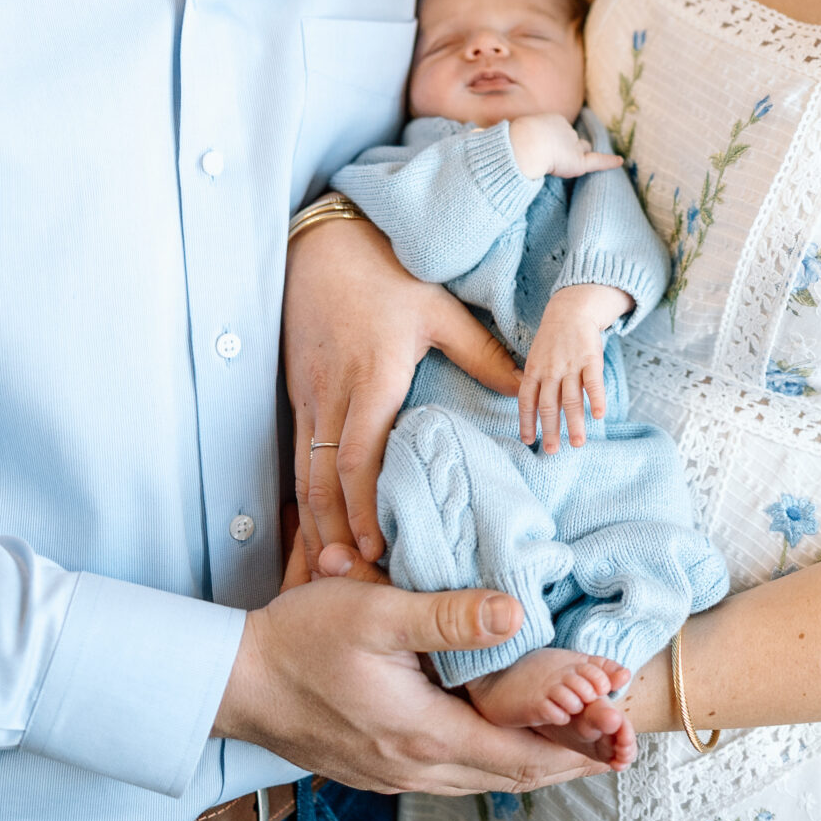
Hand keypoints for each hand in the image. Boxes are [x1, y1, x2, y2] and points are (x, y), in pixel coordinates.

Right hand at [213, 567, 608, 794]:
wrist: (234, 682)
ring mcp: (394, 774)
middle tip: (613, 749)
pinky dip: (490, 761)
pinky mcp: (378, 767)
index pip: (521, 759)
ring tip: (572, 747)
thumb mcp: (377, 613)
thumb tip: (516, 614)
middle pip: (509, 777)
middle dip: (565, 763)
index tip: (619, 745)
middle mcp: (415, 769)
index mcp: (425, 735)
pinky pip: (451, 774)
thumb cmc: (301, 641)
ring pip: (481, 779)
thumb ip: (449, 616)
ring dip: (530, 764)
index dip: (576, 752)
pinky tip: (500, 741)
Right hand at [285, 216, 520, 571]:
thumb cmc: (388, 275)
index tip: (374, 546)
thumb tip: (524, 392)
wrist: (323, 246)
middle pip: (323, 479)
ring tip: (329, 565)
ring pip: (303, 473)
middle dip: (335, 531)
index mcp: (373, 379)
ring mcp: (309, 397)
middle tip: (353, 573)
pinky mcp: (296, 395)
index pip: (359, 457)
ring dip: (314, 522)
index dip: (362, 506)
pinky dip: (302, 496)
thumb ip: (482, 355)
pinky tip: (314, 525)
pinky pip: (295, 455)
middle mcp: (335, 396)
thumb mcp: (440, 311)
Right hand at [507, 113, 622, 181]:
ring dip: (581, 154)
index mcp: (553, 120)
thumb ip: (522, 139)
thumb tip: (509, 143)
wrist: (525, 145)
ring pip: (582, 150)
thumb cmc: (515, 140)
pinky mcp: (579, 162)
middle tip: (558, 154)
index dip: (554, 140)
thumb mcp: (517, 134)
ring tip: (578, 161)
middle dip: (568, 146)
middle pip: (572, 140)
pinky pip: (598, 161)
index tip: (545, 146)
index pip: (560, 131)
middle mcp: (566, 130)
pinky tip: (619, 161)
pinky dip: (609, 161)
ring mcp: (574, 145)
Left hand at [519, 282, 631, 451]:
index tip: (529, 441)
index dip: (527, 422)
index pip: (526, 401)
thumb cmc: (552, 341)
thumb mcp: (536, 358)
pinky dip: (596, 399)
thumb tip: (534, 414)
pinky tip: (599, 416)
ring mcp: (570, 365)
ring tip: (578, 443)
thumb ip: (536, 383)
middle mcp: (550, 370)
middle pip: (548, 405)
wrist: (570, 310)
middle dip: (550, 430)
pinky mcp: (590, 359)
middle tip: (553, 451)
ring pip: (571, 399)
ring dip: (574, 423)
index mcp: (534, 370)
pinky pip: (593, 382)